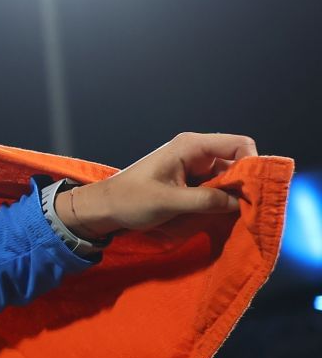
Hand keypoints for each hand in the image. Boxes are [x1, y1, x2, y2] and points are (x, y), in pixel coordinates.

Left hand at [58, 132, 258, 238]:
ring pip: (229, 176)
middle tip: (247, 207)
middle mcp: (196, 151)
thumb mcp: (170, 202)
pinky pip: (216, 186)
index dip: (253, 163)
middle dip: (244, 183)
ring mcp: (193, 166)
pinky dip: (222, 199)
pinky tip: (221, 213)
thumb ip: (206, 201)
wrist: (104, 208)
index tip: (253, 190)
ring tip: (233, 213)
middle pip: (237, 161)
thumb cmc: (129, 200)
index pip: (239, 144)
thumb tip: (240, 202)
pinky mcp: (190, 181)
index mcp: (190, 146)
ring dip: (233, 194)